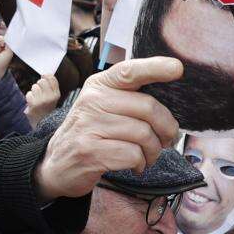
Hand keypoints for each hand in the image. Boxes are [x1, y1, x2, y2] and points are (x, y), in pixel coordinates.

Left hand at [25, 74, 59, 127]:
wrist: (42, 123)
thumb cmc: (46, 107)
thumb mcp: (52, 98)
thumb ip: (50, 86)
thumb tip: (44, 74)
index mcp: (57, 94)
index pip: (51, 78)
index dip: (46, 76)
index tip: (43, 77)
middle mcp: (51, 97)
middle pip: (41, 81)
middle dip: (38, 85)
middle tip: (39, 92)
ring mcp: (42, 100)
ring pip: (34, 87)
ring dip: (33, 91)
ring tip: (36, 98)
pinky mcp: (34, 104)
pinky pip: (29, 94)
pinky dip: (29, 97)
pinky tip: (32, 103)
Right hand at [33, 57, 182, 201]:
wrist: (56, 165)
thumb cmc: (90, 134)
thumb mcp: (101, 107)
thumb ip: (128, 97)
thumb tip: (169, 99)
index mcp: (99, 86)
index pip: (129, 71)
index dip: (155, 68)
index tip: (177, 68)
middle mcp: (92, 102)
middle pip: (147, 107)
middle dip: (166, 128)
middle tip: (167, 140)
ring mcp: (89, 126)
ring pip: (144, 134)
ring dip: (154, 151)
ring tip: (147, 157)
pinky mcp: (90, 151)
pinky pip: (133, 154)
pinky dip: (141, 163)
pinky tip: (135, 166)